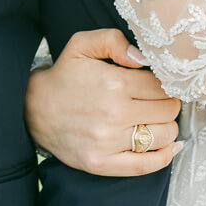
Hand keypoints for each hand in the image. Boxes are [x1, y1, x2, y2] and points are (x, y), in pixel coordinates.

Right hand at [25, 29, 182, 176]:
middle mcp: (113, 113)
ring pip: (162, 136)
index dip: (166, 83)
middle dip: (168, 103)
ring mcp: (107, 142)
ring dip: (167, 127)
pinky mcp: (101, 164)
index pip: (161, 86)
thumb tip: (143, 57)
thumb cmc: (65, 74)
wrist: (35, 108)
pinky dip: (164, 157)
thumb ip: (114, 40)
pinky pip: (145, 166)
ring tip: (157, 119)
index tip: (161, 84)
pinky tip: (169, 147)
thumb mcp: (83, 44)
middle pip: (167, 111)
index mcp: (113, 82)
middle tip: (160, 100)